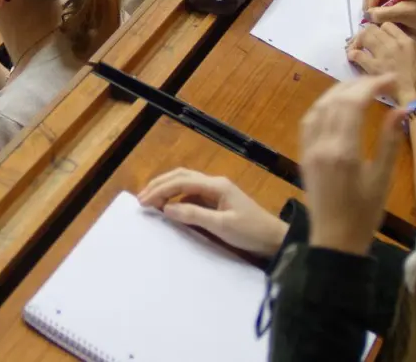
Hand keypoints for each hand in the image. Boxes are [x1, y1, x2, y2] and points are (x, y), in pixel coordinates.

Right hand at [137, 169, 288, 255]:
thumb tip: (166, 209)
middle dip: (159, 184)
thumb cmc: (250, 231)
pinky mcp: (217, 202)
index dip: (160, 190)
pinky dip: (176, 198)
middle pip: (181, 176)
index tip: (143, 202)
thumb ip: (194, 215)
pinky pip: (191, 195)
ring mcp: (216, 192)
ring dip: (167, 189)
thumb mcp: (222, 225)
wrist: (274, 239)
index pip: (181, 182)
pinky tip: (169, 208)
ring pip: (185, 183)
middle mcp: (214, 183)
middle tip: (141, 199)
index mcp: (216, 185)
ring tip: (150, 201)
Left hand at [299, 75, 404, 254]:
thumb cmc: (364, 215)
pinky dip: (324, 105)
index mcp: (343, 151)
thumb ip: (390, 141)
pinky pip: (309, 120)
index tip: (392, 79)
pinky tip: (338, 104)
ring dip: (339, 91)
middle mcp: (321, 145)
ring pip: (319, 106)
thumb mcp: (383, 179)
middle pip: (335, 100)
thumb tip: (402, 109)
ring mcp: (308, 149)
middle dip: (358, 84)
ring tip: (362, 87)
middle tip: (383, 81)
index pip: (353, 103)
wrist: (334, 241)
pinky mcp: (303, 155)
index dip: (372, 85)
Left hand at [348, 23, 415, 101]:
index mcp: (407, 41)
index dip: (380, 30)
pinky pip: (358, 54)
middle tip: (365, 42)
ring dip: (358, 41)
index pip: (387, 26)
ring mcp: (383, 54)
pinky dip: (353, 54)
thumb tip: (395, 42)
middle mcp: (393, 44)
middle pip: (373, 28)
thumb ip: (407, 46)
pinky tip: (353, 57)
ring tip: (357, 48)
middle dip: (367, 33)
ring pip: (364, 36)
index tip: (378, 37)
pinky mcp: (374, 66)